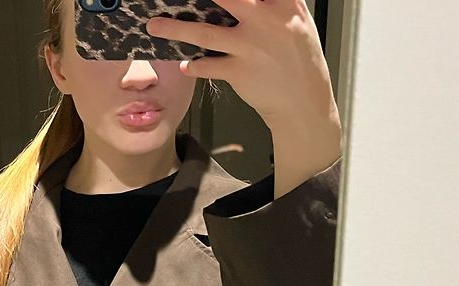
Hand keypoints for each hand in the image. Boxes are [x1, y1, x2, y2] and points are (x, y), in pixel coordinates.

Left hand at [145, 0, 339, 135]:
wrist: (304, 102)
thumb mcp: (299, 23)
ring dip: (175, 29)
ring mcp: (250, 47)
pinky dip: (193, 66)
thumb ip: (279, 4)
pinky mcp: (239, 72)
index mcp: (284, 4)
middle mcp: (266, 21)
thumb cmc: (300, 61)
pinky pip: (207, 66)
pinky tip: (185, 65)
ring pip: (205, 33)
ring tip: (154, 25)